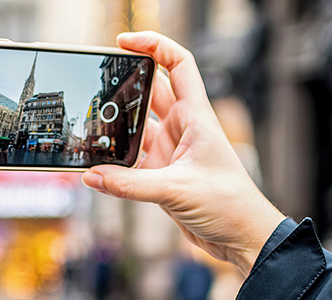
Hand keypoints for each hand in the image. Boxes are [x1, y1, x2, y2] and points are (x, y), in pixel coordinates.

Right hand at [81, 31, 285, 275]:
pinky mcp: (162, 175)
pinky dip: (115, 161)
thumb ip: (131, 184)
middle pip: (151, 92)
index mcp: (197, 117)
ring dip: (117, 125)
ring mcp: (172, 151)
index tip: (124, 42)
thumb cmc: (230, 204)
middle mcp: (184, 128)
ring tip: (90, 121)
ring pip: (138, 127)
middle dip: (125, 84)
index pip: (178, 64)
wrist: (242, 238)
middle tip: (96, 79)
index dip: (154, 46)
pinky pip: (132, 159)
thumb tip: (94, 176)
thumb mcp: (177, 190)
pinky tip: (97, 163)